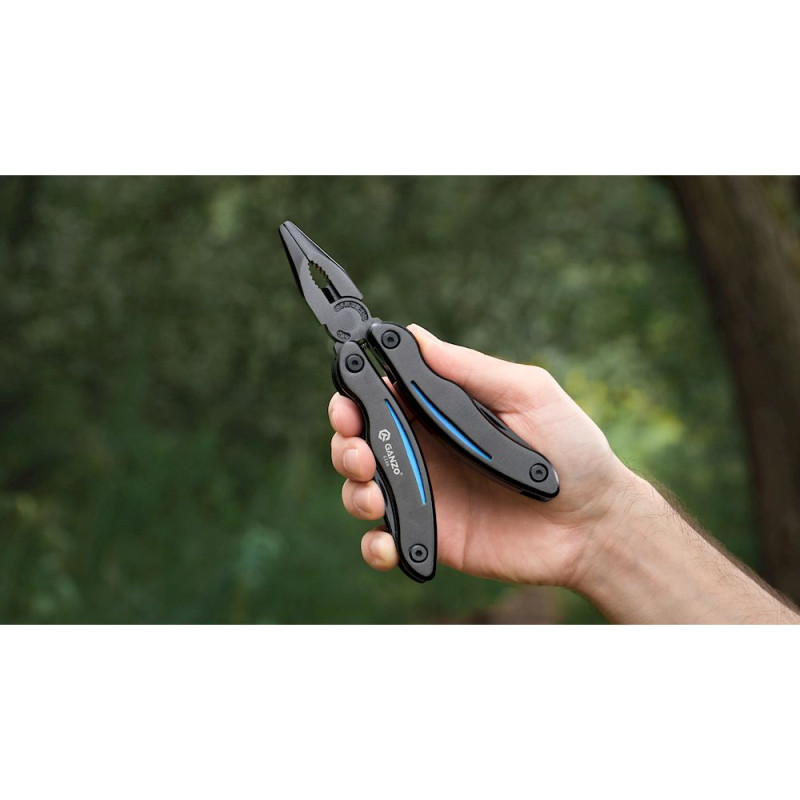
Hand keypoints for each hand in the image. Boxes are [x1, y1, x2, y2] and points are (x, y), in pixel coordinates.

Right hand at [328, 324, 631, 586]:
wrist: (595, 522)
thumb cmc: (572, 449)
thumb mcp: (527, 394)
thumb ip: (470, 369)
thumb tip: (416, 335)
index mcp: (440, 412)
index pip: (381, 396)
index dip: (354, 396)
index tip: (347, 401)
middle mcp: (425, 450)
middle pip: (360, 441)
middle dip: (345, 443)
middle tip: (359, 449)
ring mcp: (426, 494)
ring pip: (361, 489)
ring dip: (354, 491)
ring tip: (376, 495)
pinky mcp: (432, 535)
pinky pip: (386, 540)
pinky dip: (374, 545)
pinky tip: (388, 543)